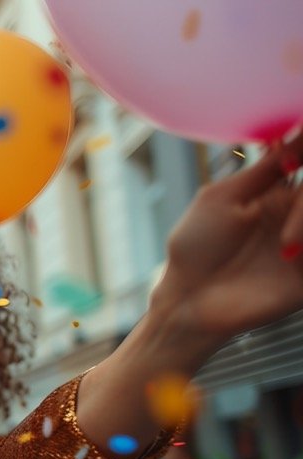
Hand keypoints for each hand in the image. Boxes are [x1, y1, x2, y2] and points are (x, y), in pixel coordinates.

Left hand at [152, 132, 302, 344]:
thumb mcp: (222, 199)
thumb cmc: (195, 249)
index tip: (291, 158)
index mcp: (278, 193)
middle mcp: (298, 216)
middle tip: (290, 200)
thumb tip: (292, 135)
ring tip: (285, 246)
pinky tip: (290, 255)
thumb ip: (262, 170)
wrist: (188, 301)